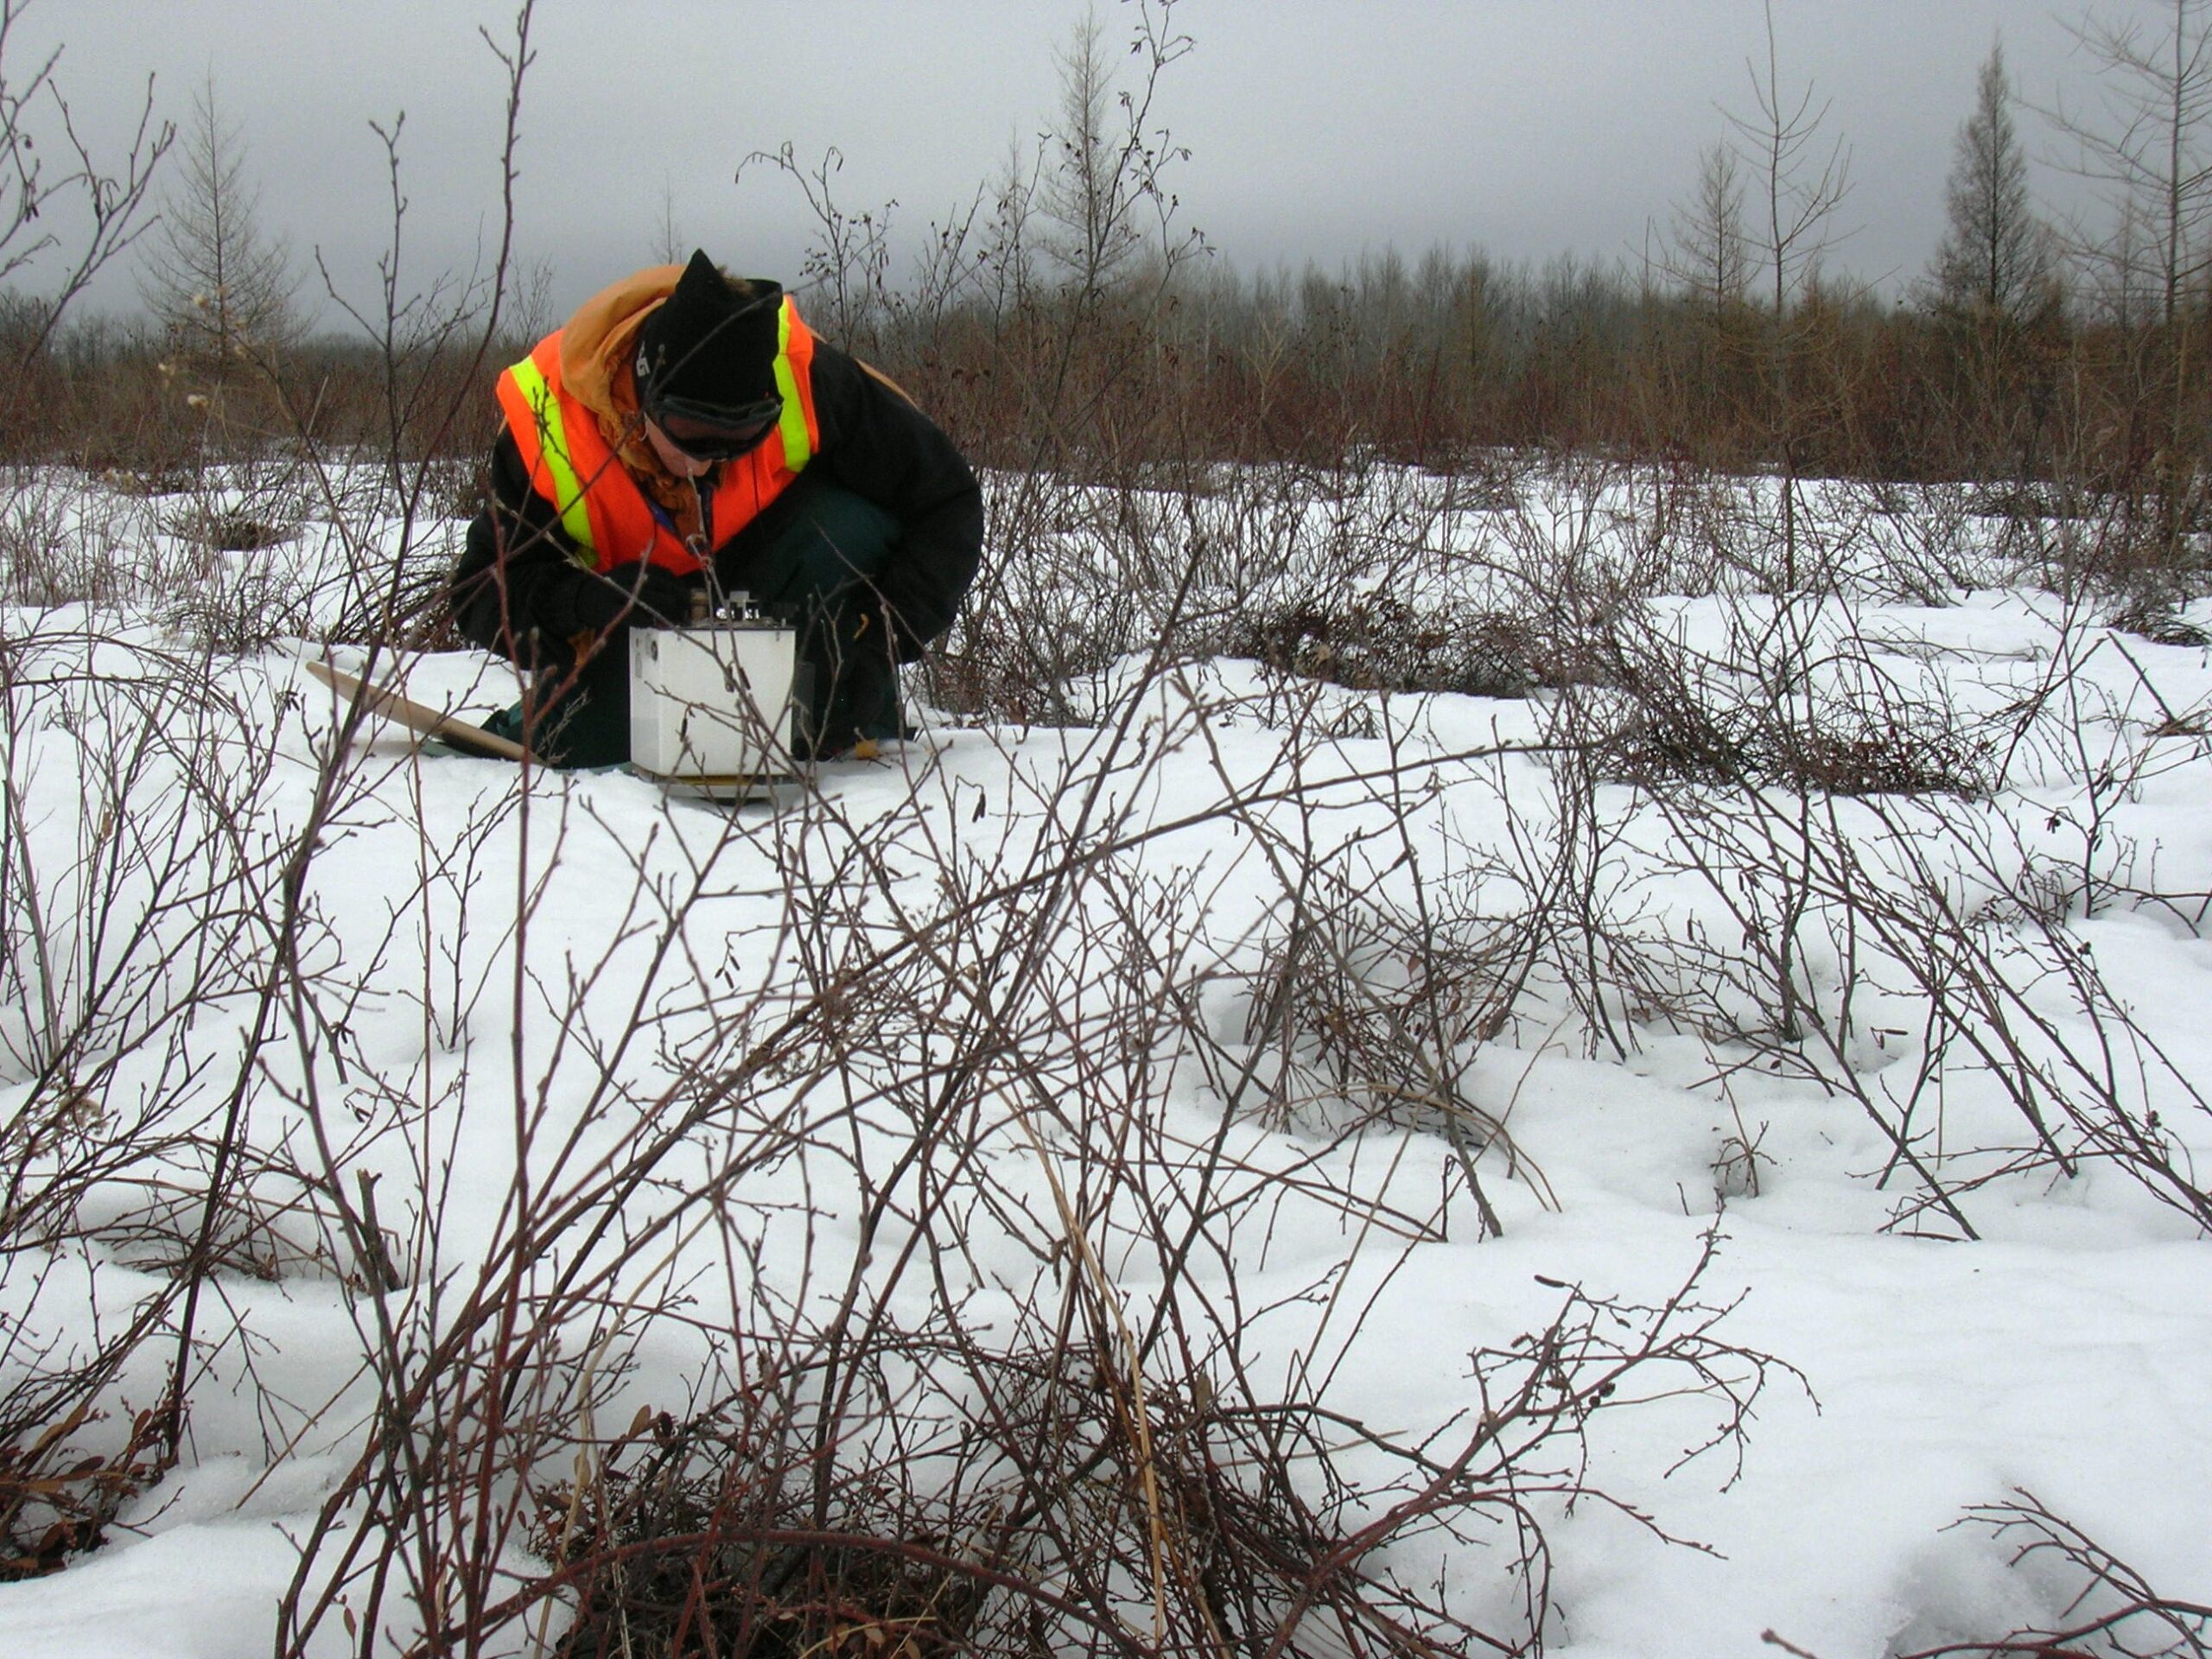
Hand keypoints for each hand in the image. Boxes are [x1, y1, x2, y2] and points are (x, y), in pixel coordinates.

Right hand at [557, 562, 690, 633]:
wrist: (581, 598)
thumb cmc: (612, 589)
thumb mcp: (631, 578)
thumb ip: (652, 583)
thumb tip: (681, 594)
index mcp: (634, 567)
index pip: (664, 574)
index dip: (679, 586)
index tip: (687, 596)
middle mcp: (627, 577)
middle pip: (662, 588)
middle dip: (678, 601)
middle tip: (686, 611)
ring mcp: (618, 594)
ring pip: (653, 603)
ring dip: (668, 613)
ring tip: (676, 619)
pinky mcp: (611, 611)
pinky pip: (636, 617)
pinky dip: (649, 622)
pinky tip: (655, 624)